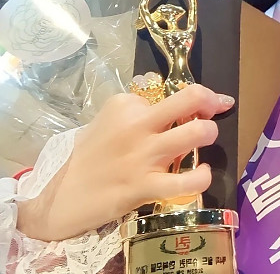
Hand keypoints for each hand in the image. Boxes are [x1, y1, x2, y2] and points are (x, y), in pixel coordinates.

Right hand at [17, 84, 233, 240]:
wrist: (62, 193)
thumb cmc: (92, 153)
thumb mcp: (111, 118)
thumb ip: (141, 109)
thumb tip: (179, 107)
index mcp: (129, 105)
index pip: (175, 91)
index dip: (198, 97)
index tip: (206, 102)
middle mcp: (139, 125)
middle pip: (191, 98)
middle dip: (211, 103)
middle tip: (212, 113)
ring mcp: (144, 156)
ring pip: (196, 133)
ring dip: (210, 134)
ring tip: (204, 142)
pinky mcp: (145, 187)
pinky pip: (186, 182)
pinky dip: (203, 177)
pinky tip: (202, 174)